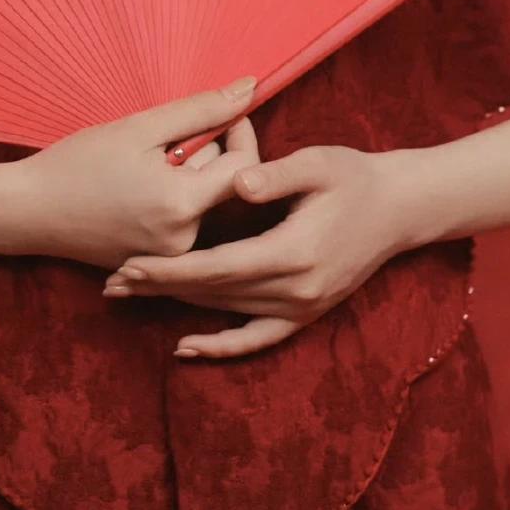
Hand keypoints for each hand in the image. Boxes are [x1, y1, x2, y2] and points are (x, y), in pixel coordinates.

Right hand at [0, 77, 262, 268]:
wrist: (28, 211)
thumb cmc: (77, 164)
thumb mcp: (138, 128)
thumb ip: (199, 109)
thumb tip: (250, 88)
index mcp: (182, 204)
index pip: (246, 167)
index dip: (240, 133)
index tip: (221, 112)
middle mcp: (185, 240)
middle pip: (226, 186)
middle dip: (208, 153)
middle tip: (168, 137)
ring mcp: (172, 258)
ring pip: (205, 203)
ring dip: (190, 176)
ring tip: (148, 164)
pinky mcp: (158, 264)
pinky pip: (186, 222)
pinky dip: (174, 199)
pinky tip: (140, 190)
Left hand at [102, 135, 404, 359]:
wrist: (399, 208)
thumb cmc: (354, 177)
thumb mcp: (319, 163)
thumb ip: (277, 173)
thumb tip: (238, 183)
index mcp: (294, 252)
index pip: (216, 268)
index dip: (169, 270)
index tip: (127, 266)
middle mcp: (296, 290)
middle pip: (213, 295)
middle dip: (159, 289)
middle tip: (110, 283)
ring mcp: (303, 308)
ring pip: (227, 312)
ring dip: (178, 307)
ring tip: (131, 297)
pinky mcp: (307, 314)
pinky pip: (257, 339)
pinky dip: (221, 346)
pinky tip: (186, 346)